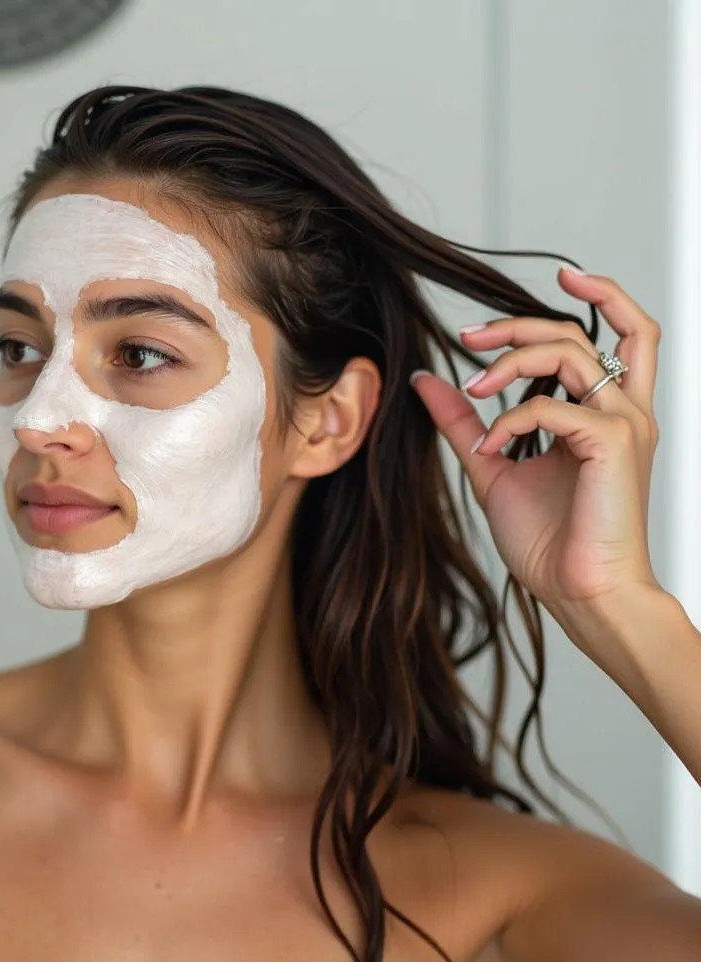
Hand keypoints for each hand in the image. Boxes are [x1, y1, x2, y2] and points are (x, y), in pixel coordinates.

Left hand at [410, 267, 661, 619]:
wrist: (578, 593)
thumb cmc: (549, 539)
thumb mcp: (493, 467)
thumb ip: (465, 422)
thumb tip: (428, 381)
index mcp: (605, 414)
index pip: (623, 334)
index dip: (600, 293)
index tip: (556, 275)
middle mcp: (623, 411)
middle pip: (582, 333)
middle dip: (520, 325)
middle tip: (468, 337)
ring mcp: (624, 426)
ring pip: (573, 354)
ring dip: (512, 362)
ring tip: (474, 390)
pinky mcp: (615, 445)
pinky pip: (555, 407)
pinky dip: (511, 419)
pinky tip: (489, 448)